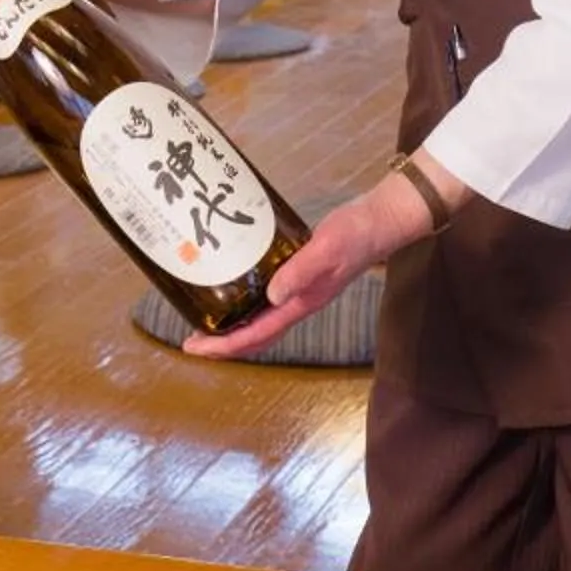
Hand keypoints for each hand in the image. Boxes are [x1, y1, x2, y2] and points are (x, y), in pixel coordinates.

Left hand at [182, 157, 463, 359]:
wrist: (380, 221)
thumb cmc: (355, 234)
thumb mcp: (326, 249)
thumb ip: (300, 271)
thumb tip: (270, 296)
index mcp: (302, 303)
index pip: (258, 334)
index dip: (226, 346)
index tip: (196, 349)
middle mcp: (298, 303)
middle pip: (256, 336)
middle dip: (223, 345)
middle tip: (190, 343)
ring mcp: (299, 292)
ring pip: (260, 320)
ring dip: (232, 326)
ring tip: (204, 322)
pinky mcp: (299, 276)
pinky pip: (266, 299)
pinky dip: (246, 302)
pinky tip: (232, 289)